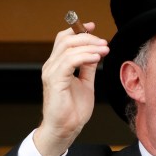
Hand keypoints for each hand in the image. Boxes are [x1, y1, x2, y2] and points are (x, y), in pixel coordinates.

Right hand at [34, 22, 109, 155]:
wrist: (66, 129)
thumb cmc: (73, 109)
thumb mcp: (86, 83)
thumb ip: (88, 67)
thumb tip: (96, 53)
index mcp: (57, 65)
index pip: (64, 39)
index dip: (78, 30)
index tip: (93, 26)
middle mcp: (51, 66)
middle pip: (66, 40)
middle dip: (87, 37)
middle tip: (104, 42)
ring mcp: (51, 72)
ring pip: (68, 48)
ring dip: (89, 46)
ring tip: (104, 49)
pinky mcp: (54, 80)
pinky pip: (69, 61)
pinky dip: (84, 56)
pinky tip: (97, 57)